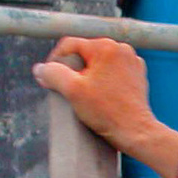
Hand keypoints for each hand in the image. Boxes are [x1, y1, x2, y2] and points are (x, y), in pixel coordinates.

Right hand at [32, 36, 177, 177]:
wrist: (136, 132)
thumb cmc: (107, 112)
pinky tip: (100, 96)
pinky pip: (113, 72)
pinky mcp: (137, 75)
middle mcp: (122, 49)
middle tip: (67, 89)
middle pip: (85, 53)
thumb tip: (40, 69)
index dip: (55, 61)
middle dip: (73, 69)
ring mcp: (132, 62)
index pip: (69, 45)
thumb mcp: (71, 90)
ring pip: (99, 63)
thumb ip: (52, 74)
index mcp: (106, 47)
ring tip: (85, 94)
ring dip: (88, 75)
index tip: (50, 79)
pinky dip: (104, 81)